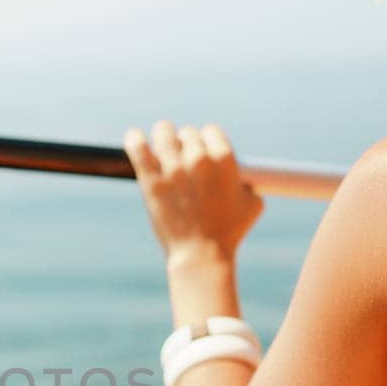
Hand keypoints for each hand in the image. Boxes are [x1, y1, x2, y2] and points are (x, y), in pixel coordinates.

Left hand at [124, 122, 263, 264]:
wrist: (201, 254)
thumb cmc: (228, 233)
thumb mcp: (252, 205)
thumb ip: (248, 184)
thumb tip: (244, 178)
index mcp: (224, 159)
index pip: (211, 131)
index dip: (207, 141)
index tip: (202, 152)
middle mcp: (199, 158)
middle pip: (187, 133)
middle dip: (185, 144)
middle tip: (182, 160)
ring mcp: (173, 168)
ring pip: (163, 133)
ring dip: (163, 137)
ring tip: (161, 147)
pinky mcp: (151, 180)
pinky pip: (138, 147)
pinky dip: (135, 139)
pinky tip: (135, 139)